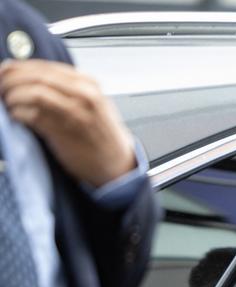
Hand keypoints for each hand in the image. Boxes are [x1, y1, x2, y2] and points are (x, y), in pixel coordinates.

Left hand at [0, 59, 134, 187]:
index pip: (44, 66)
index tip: (4, 71)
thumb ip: (68, 88)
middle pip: (37, 76)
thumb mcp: (92, 103)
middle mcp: (83, 95)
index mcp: (88, 84)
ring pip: (34, 93)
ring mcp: (75, 113)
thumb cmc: (101, 135)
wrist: (117, 163)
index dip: (18, 67)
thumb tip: (30, 77)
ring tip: (8, 102)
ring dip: (13, 96)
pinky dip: (18, 114)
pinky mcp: (65, 133)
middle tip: (0, 86)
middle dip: (11, 79)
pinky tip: (16, 117)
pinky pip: (33, 116)